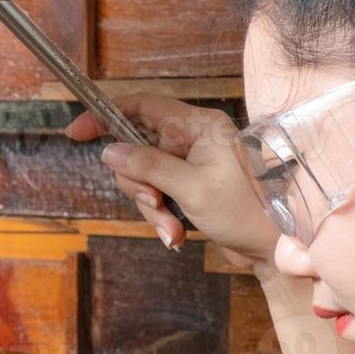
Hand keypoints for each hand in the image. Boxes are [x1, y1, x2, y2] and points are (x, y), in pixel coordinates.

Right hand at [66, 94, 278, 262]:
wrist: (277, 247)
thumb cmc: (248, 211)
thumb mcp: (192, 188)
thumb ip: (148, 166)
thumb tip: (110, 151)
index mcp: (197, 126)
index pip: (142, 106)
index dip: (106, 114)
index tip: (77, 132)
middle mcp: (192, 139)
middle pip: (136, 147)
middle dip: (138, 182)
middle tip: (155, 203)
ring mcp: (190, 163)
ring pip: (144, 176)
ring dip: (151, 206)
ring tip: (171, 228)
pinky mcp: (189, 186)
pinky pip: (158, 194)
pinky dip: (161, 216)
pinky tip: (176, 234)